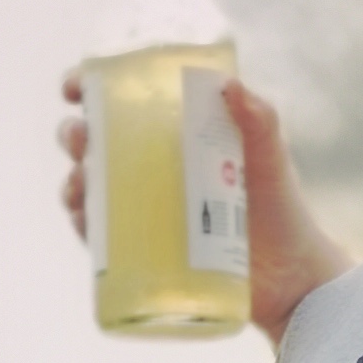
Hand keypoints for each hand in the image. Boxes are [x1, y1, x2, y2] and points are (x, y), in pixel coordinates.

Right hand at [55, 69, 351, 346]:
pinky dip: (83, 225)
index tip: (73, 87)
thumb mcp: (270, 156)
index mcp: (172, 132)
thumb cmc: (281, 206)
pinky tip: (83, 218)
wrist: (290, 276)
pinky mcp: (142, 252)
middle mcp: (150, 169)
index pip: (118, 103)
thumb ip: (259, 118)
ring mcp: (143, 211)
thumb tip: (230, 86)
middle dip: (73, 135)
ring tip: (80, 182)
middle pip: (93, 143)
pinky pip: (99, 238)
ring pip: (88, 189)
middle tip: (82, 137)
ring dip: (72, 181)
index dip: (86, 89)